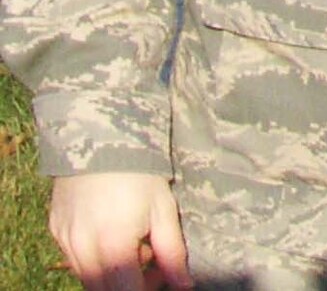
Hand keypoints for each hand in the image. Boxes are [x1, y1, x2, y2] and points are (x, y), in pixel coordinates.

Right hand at [48, 173, 191, 290]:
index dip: (146, 289)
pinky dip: (94, 257)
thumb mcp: (164, 210)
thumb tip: (183, 285)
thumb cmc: (141, 173)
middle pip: (104, 290)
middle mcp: (83, 249)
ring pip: (87, 278)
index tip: (162, 276)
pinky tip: (111, 231)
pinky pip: (74, 259)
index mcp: (114, 245)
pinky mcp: (55, 232)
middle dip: (129, 284)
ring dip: (111, 271)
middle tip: (150, 260)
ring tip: (132, 242)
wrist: (102, 138)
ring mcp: (65, 241)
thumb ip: (171, 252)